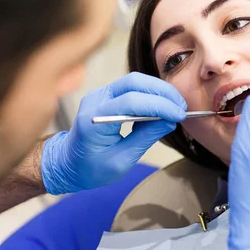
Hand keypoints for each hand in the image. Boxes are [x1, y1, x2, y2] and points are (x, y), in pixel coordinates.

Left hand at [41, 72, 185, 194]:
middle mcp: (95, 100)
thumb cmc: (90, 168)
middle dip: (162, 92)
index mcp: (94, 120)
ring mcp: (99, 94)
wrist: (67, 164)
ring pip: (134, 81)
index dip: (159, 106)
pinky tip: (162, 106)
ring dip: (158, 91)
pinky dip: (150, 94)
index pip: (131, 102)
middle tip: (182, 107)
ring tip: (176, 106)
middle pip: (134, 82)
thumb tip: (169, 121)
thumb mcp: (121, 161)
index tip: (179, 115)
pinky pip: (131, 87)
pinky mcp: (106, 95)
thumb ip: (145, 138)